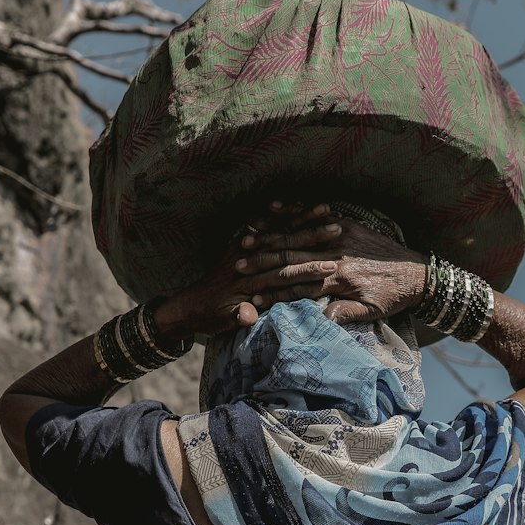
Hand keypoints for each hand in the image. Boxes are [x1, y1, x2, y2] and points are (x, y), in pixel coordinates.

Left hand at [152, 203, 344, 338]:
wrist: (187, 306)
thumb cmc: (208, 316)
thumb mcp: (222, 321)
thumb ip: (237, 316)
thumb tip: (249, 315)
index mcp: (248, 279)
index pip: (283, 274)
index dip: (307, 270)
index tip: (331, 267)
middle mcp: (248, 259)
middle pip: (286, 246)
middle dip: (313, 236)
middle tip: (337, 228)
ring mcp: (242, 247)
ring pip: (277, 228)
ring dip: (301, 217)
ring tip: (325, 208)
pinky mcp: (239, 243)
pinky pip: (260, 222)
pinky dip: (278, 212)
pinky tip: (293, 203)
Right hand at [234, 203, 427, 324]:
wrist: (419, 273)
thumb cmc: (393, 297)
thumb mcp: (370, 312)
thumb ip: (343, 314)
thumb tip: (317, 320)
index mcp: (340, 279)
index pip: (299, 286)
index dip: (274, 293)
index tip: (251, 298)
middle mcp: (337, 255)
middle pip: (292, 260)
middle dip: (263, 265)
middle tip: (237, 269)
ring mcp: (341, 236)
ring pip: (298, 236)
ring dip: (270, 238)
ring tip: (246, 240)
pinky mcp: (347, 224)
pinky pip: (315, 216)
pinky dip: (294, 212)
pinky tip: (274, 208)